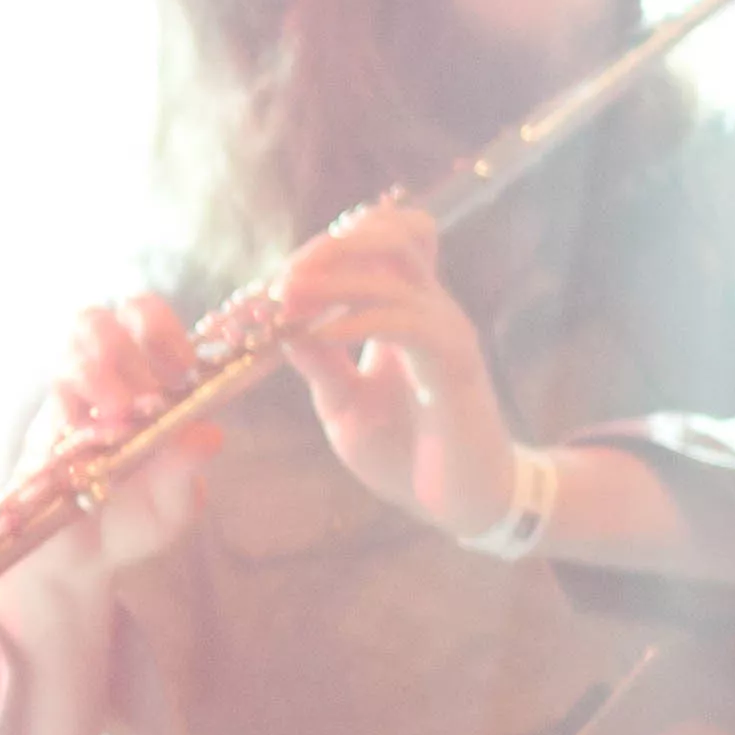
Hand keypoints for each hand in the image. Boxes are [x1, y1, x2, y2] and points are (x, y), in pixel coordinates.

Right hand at [3, 292, 220, 604]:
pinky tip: (94, 440)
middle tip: (146, 398)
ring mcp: (72, 400)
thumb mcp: (172, 506)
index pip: (146, 319)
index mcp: (147, 381)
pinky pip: (56, 395)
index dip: (162, 330)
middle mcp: (105, 379)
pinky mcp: (43, 429)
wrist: (77, 558)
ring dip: (101, 369)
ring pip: (76, 340)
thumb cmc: (133, 520)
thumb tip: (209, 433)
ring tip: (117, 416)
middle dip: (128, 346)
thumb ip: (186, 472)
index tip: (181, 372)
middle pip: (103, 317)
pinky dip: (77, 410)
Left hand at [271, 204, 520, 536]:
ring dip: (334, 272)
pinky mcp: (454, 363)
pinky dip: (354, 319)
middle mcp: (430, 308)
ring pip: (399, 261)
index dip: (325, 248)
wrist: (463, 502)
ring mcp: (445, 330)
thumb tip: (278, 325)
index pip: (378, 241)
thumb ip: (317, 363)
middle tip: (282, 278)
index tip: (272, 283)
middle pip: (395, 231)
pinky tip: (316, 333)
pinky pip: (404, 320)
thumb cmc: (406, 452)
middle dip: (330, 244)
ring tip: (285, 298)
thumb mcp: (344, 403)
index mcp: (405, 311)